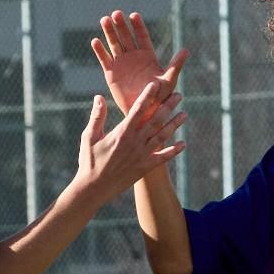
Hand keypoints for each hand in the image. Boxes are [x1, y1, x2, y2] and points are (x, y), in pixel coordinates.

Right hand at [76, 81, 186, 201]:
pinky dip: (173, 151)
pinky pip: (163, 158)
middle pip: (155, 120)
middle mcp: (135, 142)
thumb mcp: (89, 137)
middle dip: (167, 106)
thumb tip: (98, 97)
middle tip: (178, 95)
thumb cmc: (89, 161)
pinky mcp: (145, 167)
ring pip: (162, 136)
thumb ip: (97, 117)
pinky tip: (183, 144)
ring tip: (184, 114)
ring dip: (174, 124)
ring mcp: (142, 155)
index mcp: (122, 133)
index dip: (147, 96)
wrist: (93, 188)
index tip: (155, 85)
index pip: (137, 109)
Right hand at [92, 10, 187, 115]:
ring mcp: (121, 63)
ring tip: (104, 20)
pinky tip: (95, 41)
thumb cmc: (159, 98)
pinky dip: (100, 51)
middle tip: (116, 13)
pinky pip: (105, 59)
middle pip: (126, 37)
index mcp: (147, 55)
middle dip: (121, 25)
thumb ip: (176, 65)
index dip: (138, 26)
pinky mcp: (111, 73)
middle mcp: (133, 56)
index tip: (134, 15)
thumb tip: (186, 50)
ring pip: (114, 44)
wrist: (143, 112)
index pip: (142, 36)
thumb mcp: (169, 81)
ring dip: (109, 32)